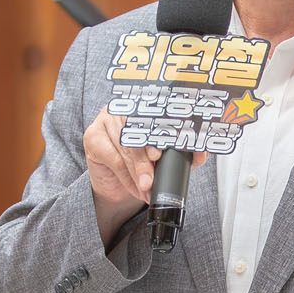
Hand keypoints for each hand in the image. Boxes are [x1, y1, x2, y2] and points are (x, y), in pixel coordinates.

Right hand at [83, 109, 204, 247]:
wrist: (118, 184)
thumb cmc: (144, 165)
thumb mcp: (167, 158)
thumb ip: (184, 153)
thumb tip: (201, 153)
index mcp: (148, 105)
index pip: (158, 111)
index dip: (165, 127)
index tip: (170, 146)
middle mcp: (127, 108)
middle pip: (139, 129)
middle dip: (148, 156)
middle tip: (155, 176)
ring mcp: (107, 119)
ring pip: (126, 145)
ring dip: (138, 170)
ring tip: (147, 187)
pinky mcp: (92, 136)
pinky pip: (113, 157)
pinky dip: (126, 176)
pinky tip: (135, 187)